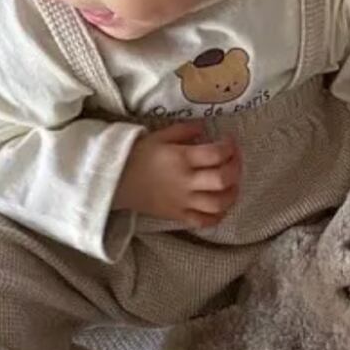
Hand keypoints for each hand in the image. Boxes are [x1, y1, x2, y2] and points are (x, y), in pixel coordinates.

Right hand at [113, 121, 239, 228]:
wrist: (113, 180)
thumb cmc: (137, 154)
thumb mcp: (159, 135)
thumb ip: (185, 130)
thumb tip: (205, 128)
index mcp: (180, 158)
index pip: (216, 154)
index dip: (229, 146)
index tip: (229, 141)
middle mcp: (185, 181)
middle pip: (222, 179)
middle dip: (236, 168)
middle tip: (234, 160)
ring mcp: (182, 201)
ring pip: (217, 204)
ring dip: (232, 193)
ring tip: (232, 184)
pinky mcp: (178, 216)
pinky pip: (203, 221)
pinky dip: (217, 216)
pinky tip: (221, 206)